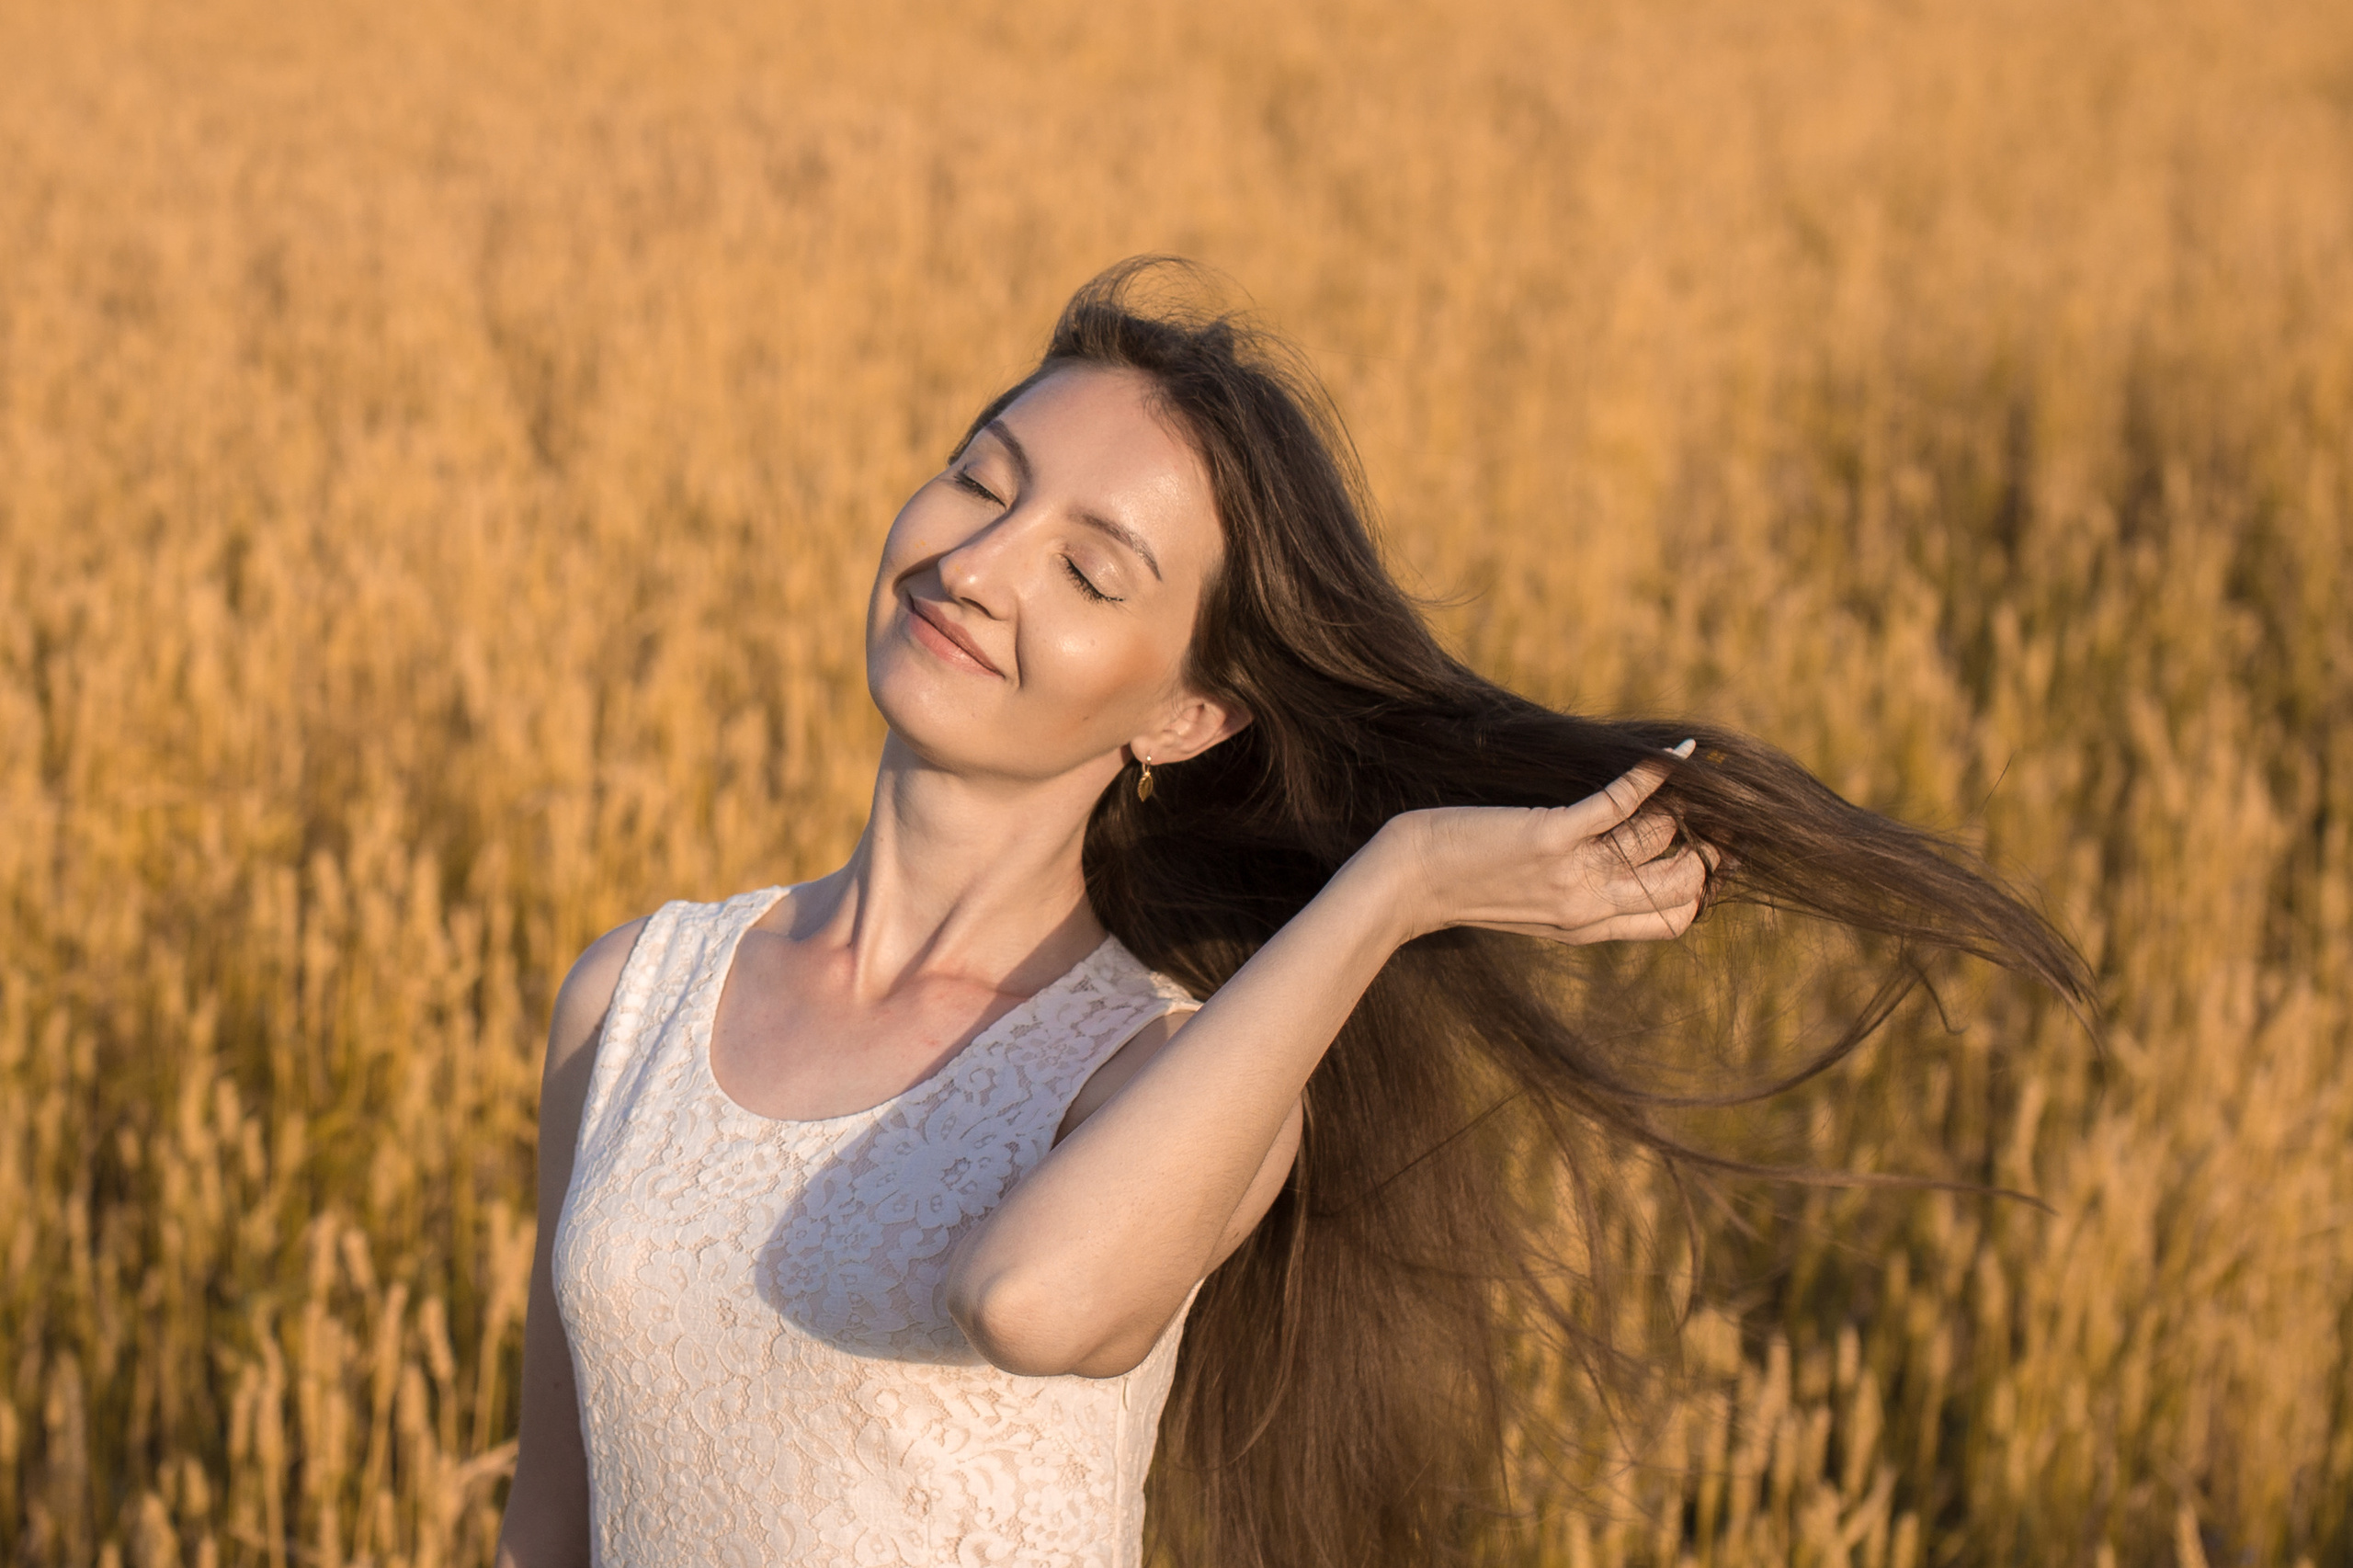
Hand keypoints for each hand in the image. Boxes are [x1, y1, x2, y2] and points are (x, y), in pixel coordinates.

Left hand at [1372, 741, 1716, 944]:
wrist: (1406, 883)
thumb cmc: (1460, 881)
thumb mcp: (1529, 901)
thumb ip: (1576, 889)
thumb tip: (1616, 852)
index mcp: (1585, 928)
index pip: (1673, 919)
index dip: (1703, 887)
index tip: (1714, 851)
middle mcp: (1586, 908)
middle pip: (1680, 883)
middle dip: (1709, 845)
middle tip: (1720, 809)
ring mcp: (1571, 874)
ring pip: (1658, 839)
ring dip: (1681, 803)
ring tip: (1691, 775)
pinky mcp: (1550, 836)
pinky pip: (1619, 803)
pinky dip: (1654, 773)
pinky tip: (1679, 753)